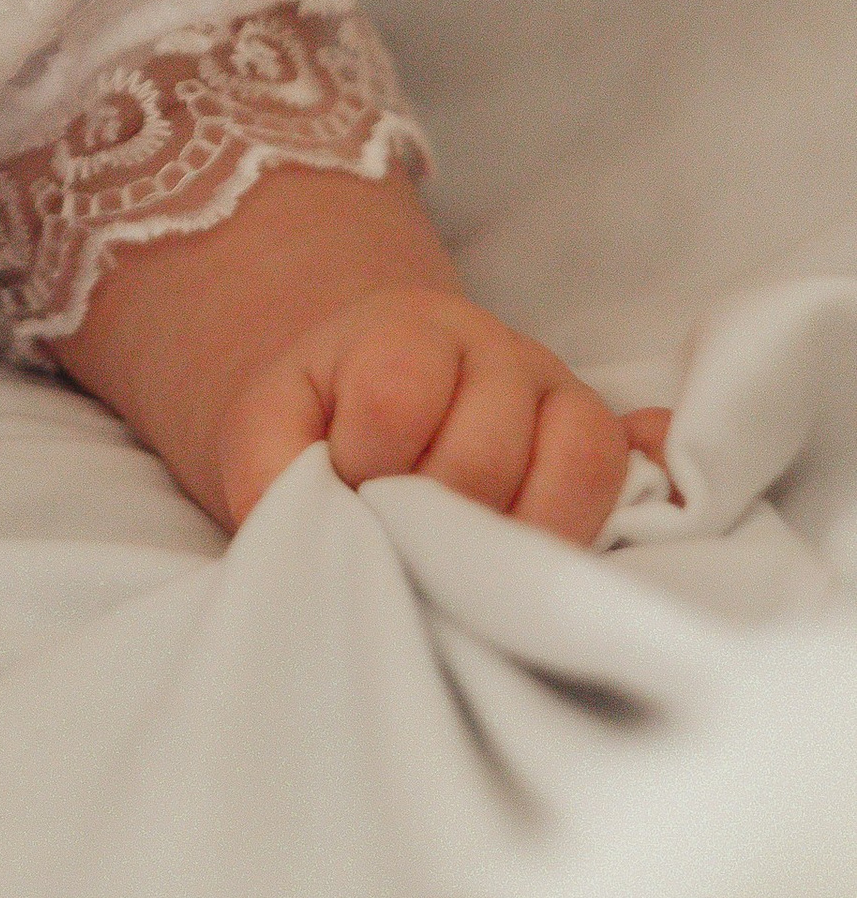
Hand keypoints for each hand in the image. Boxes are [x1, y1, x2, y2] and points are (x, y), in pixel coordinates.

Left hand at [216, 281, 662, 542]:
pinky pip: (631, 472)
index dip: (368, 463)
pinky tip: (563, 550)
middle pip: (487, 450)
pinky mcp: (601, 442)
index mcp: (405, 328)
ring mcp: (559, 392)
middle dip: (436, 517)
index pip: (398, 393)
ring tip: (468, 569)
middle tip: (405, 539)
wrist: (374, 404)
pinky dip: (612, 510)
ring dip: (517, 539)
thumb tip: (295, 525)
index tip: (349, 492)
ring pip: (577, 463)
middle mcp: (496, 348)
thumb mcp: (268, 430)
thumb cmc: (325, 424)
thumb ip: (265, 467)